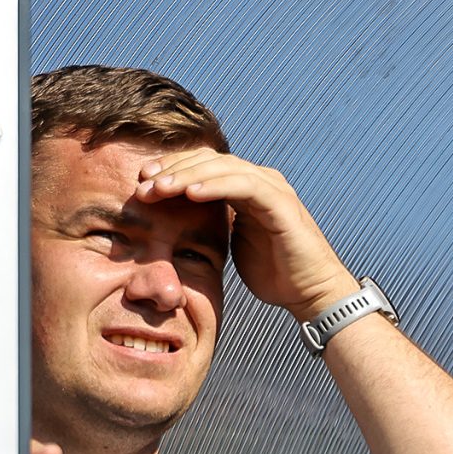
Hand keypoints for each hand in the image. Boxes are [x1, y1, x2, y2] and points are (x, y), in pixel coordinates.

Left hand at [132, 148, 354, 319]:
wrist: (311, 294)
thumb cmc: (274, 273)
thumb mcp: (232, 243)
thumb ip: (213, 223)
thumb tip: (176, 219)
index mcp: (247, 188)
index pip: (203, 165)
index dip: (171, 169)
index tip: (141, 184)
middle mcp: (261, 181)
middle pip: (209, 159)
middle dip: (172, 169)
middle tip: (142, 184)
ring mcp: (274, 190)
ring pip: (223, 167)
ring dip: (187, 175)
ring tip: (158, 188)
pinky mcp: (282, 204)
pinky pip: (244, 185)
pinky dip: (215, 185)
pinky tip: (190, 193)